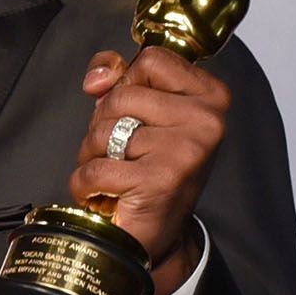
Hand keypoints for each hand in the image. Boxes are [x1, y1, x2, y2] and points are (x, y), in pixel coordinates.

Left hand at [74, 45, 230, 292]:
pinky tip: (105, 194)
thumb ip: (119, 77)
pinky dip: (86, 184)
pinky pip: (95, 168)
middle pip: (122, 94)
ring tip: (115, 174)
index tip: (133, 113)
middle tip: (121, 153)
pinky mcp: (160, 180)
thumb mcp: (142, 112)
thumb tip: (97, 79)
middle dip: (104, 124)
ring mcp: (186, 150)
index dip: (127, 82)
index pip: (151, 58)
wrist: (157, 236)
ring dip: (93, 155)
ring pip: (104, 130)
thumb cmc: (149, 169)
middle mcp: (207, 120)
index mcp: (210, 95)